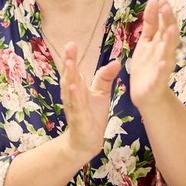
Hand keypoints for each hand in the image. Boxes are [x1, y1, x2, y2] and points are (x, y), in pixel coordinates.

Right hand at [60, 43, 120, 162]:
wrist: (86, 141)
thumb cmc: (91, 115)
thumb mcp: (101, 94)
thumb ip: (105, 77)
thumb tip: (117, 61)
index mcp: (76, 88)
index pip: (73, 70)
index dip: (71, 57)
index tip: (71, 43)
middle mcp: (71, 96)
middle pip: (69, 76)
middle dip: (68, 62)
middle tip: (69, 46)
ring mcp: (73, 107)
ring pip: (70, 90)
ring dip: (69, 76)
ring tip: (70, 63)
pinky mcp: (79, 120)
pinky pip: (76, 107)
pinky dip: (75, 97)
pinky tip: (75, 87)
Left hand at [128, 0, 178, 111]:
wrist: (147, 95)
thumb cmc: (147, 67)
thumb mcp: (147, 42)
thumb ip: (151, 24)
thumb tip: (155, 1)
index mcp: (159, 43)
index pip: (161, 25)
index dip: (160, 13)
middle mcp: (163, 52)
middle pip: (168, 35)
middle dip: (168, 21)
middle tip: (167, 6)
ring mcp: (162, 67)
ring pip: (168, 52)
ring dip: (171, 41)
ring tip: (172, 29)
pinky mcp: (158, 82)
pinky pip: (162, 75)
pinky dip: (163, 69)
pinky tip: (164, 63)